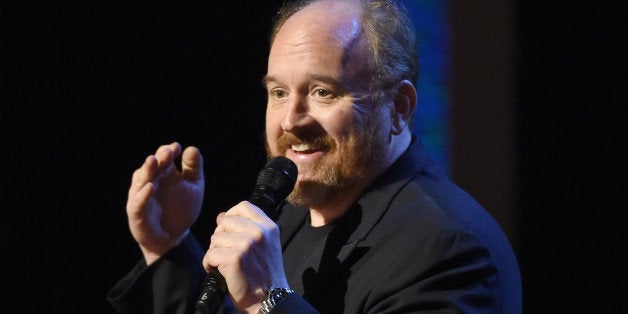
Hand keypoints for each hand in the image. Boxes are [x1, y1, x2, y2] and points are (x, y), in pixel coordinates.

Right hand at [126, 142, 204, 263]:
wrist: (175, 238)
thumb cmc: (182, 209)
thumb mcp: (194, 187)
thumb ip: (193, 168)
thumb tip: (192, 148)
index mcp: (164, 173)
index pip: (163, 157)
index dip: (168, 151)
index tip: (177, 147)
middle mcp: (150, 181)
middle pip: (152, 166)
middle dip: (159, 158)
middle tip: (168, 152)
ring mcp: (141, 197)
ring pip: (141, 180)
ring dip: (147, 170)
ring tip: (154, 160)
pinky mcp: (137, 213)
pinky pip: (138, 202)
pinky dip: (144, 195)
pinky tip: (151, 187)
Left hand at [204, 201, 288, 313]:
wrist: (269, 298)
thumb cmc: (265, 274)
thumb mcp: (266, 245)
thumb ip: (248, 228)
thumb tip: (221, 216)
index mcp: (268, 227)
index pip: (244, 206)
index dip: (231, 214)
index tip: (228, 228)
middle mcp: (259, 233)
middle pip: (225, 222)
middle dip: (220, 236)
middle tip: (224, 251)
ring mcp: (246, 244)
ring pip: (215, 239)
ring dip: (214, 252)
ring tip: (223, 263)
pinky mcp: (234, 258)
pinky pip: (210, 254)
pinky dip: (209, 264)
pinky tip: (217, 270)